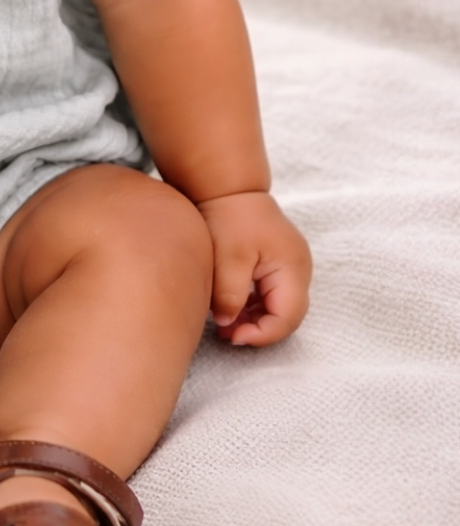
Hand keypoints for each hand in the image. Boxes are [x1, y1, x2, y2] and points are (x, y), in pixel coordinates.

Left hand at [198, 190, 311, 346]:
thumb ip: (230, 296)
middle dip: (259, 330)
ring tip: (226, 324)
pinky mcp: (280, 264)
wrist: (228, 188)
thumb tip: (228, 325)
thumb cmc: (228, 218)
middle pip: (288, 315)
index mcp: (292, 268)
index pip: (287, 317)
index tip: (232, 337)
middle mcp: (299, 269)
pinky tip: (233, 309)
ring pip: (280, 307)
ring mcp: (292, 266)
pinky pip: (273, 295)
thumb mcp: (227, 259)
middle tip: (228, 334)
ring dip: (256, 320)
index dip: (262, 334)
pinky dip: (255, 306)